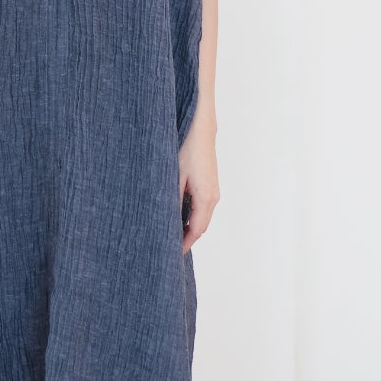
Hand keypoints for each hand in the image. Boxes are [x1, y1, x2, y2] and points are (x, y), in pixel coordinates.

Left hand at [178, 118, 219, 252]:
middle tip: (166, 248)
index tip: (171, 254)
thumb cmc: (186, 147)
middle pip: (200, 226)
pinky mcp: (210, 183)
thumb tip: (167, 222)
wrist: (198, 126)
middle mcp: (213, 196)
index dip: (184, 244)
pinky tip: (177, 215)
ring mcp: (213, 190)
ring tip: (169, 234)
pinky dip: (191, 215)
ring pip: (201, 216)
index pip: (196, 230)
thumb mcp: (174, 176)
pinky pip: (201, 206)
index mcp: (206, 198)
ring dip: (188, 226)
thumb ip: (172, 200)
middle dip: (186, 238)